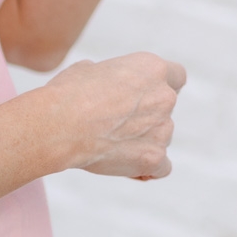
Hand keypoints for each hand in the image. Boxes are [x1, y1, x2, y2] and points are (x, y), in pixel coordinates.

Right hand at [48, 52, 186, 180]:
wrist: (59, 125)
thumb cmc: (67, 95)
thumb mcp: (87, 69)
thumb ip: (108, 76)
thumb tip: (102, 82)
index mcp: (151, 68)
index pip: (177, 76)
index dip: (161, 87)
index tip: (146, 95)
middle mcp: (164, 97)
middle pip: (165, 109)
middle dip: (146, 116)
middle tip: (115, 123)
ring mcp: (162, 129)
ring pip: (161, 138)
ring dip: (143, 141)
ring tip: (108, 145)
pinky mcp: (154, 157)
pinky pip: (161, 167)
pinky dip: (147, 168)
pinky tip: (127, 166)